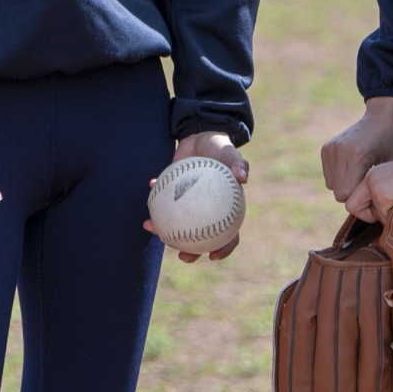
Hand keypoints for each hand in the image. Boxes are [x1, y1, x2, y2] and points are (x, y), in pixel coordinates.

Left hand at [144, 131, 247, 262]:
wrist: (202, 135)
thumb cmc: (221, 147)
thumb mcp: (231, 152)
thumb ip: (238, 163)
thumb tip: (243, 177)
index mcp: (225, 209)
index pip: (229, 235)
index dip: (223, 249)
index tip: (212, 256)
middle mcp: (205, 211)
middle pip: (200, 239)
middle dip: (190, 251)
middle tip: (181, 255)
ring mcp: (187, 204)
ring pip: (175, 224)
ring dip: (162, 228)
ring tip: (150, 227)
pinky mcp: (173, 192)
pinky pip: (162, 199)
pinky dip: (155, 194)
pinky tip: (150, 186)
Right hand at [320, 97, 392, 202]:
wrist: (385, 113)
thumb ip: (386, 190)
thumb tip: (381, 218)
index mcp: (357, 155)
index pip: (347, 196)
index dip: (362, 203)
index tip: (377, 198)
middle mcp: (339, 150)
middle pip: (338, 193)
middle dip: (354, 195)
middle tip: (371, 188)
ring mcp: (330, 148)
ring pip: (332, 186)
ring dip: (346, 186)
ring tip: (364, 177)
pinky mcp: (326, 147)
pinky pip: (329, 176)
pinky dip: (340, 177)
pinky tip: (356, 168)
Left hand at [343, 142, 392, 223]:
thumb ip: (391, 198)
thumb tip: (385, 221)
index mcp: (375, 175)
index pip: (356, 200)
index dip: (369, 211)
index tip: (390, 208)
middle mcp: (370, 177)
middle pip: (353, 207)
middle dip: (371, 216)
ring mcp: (373, 184)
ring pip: (366, 214)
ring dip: (386, 218)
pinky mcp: (381, 192)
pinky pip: (383, 217)